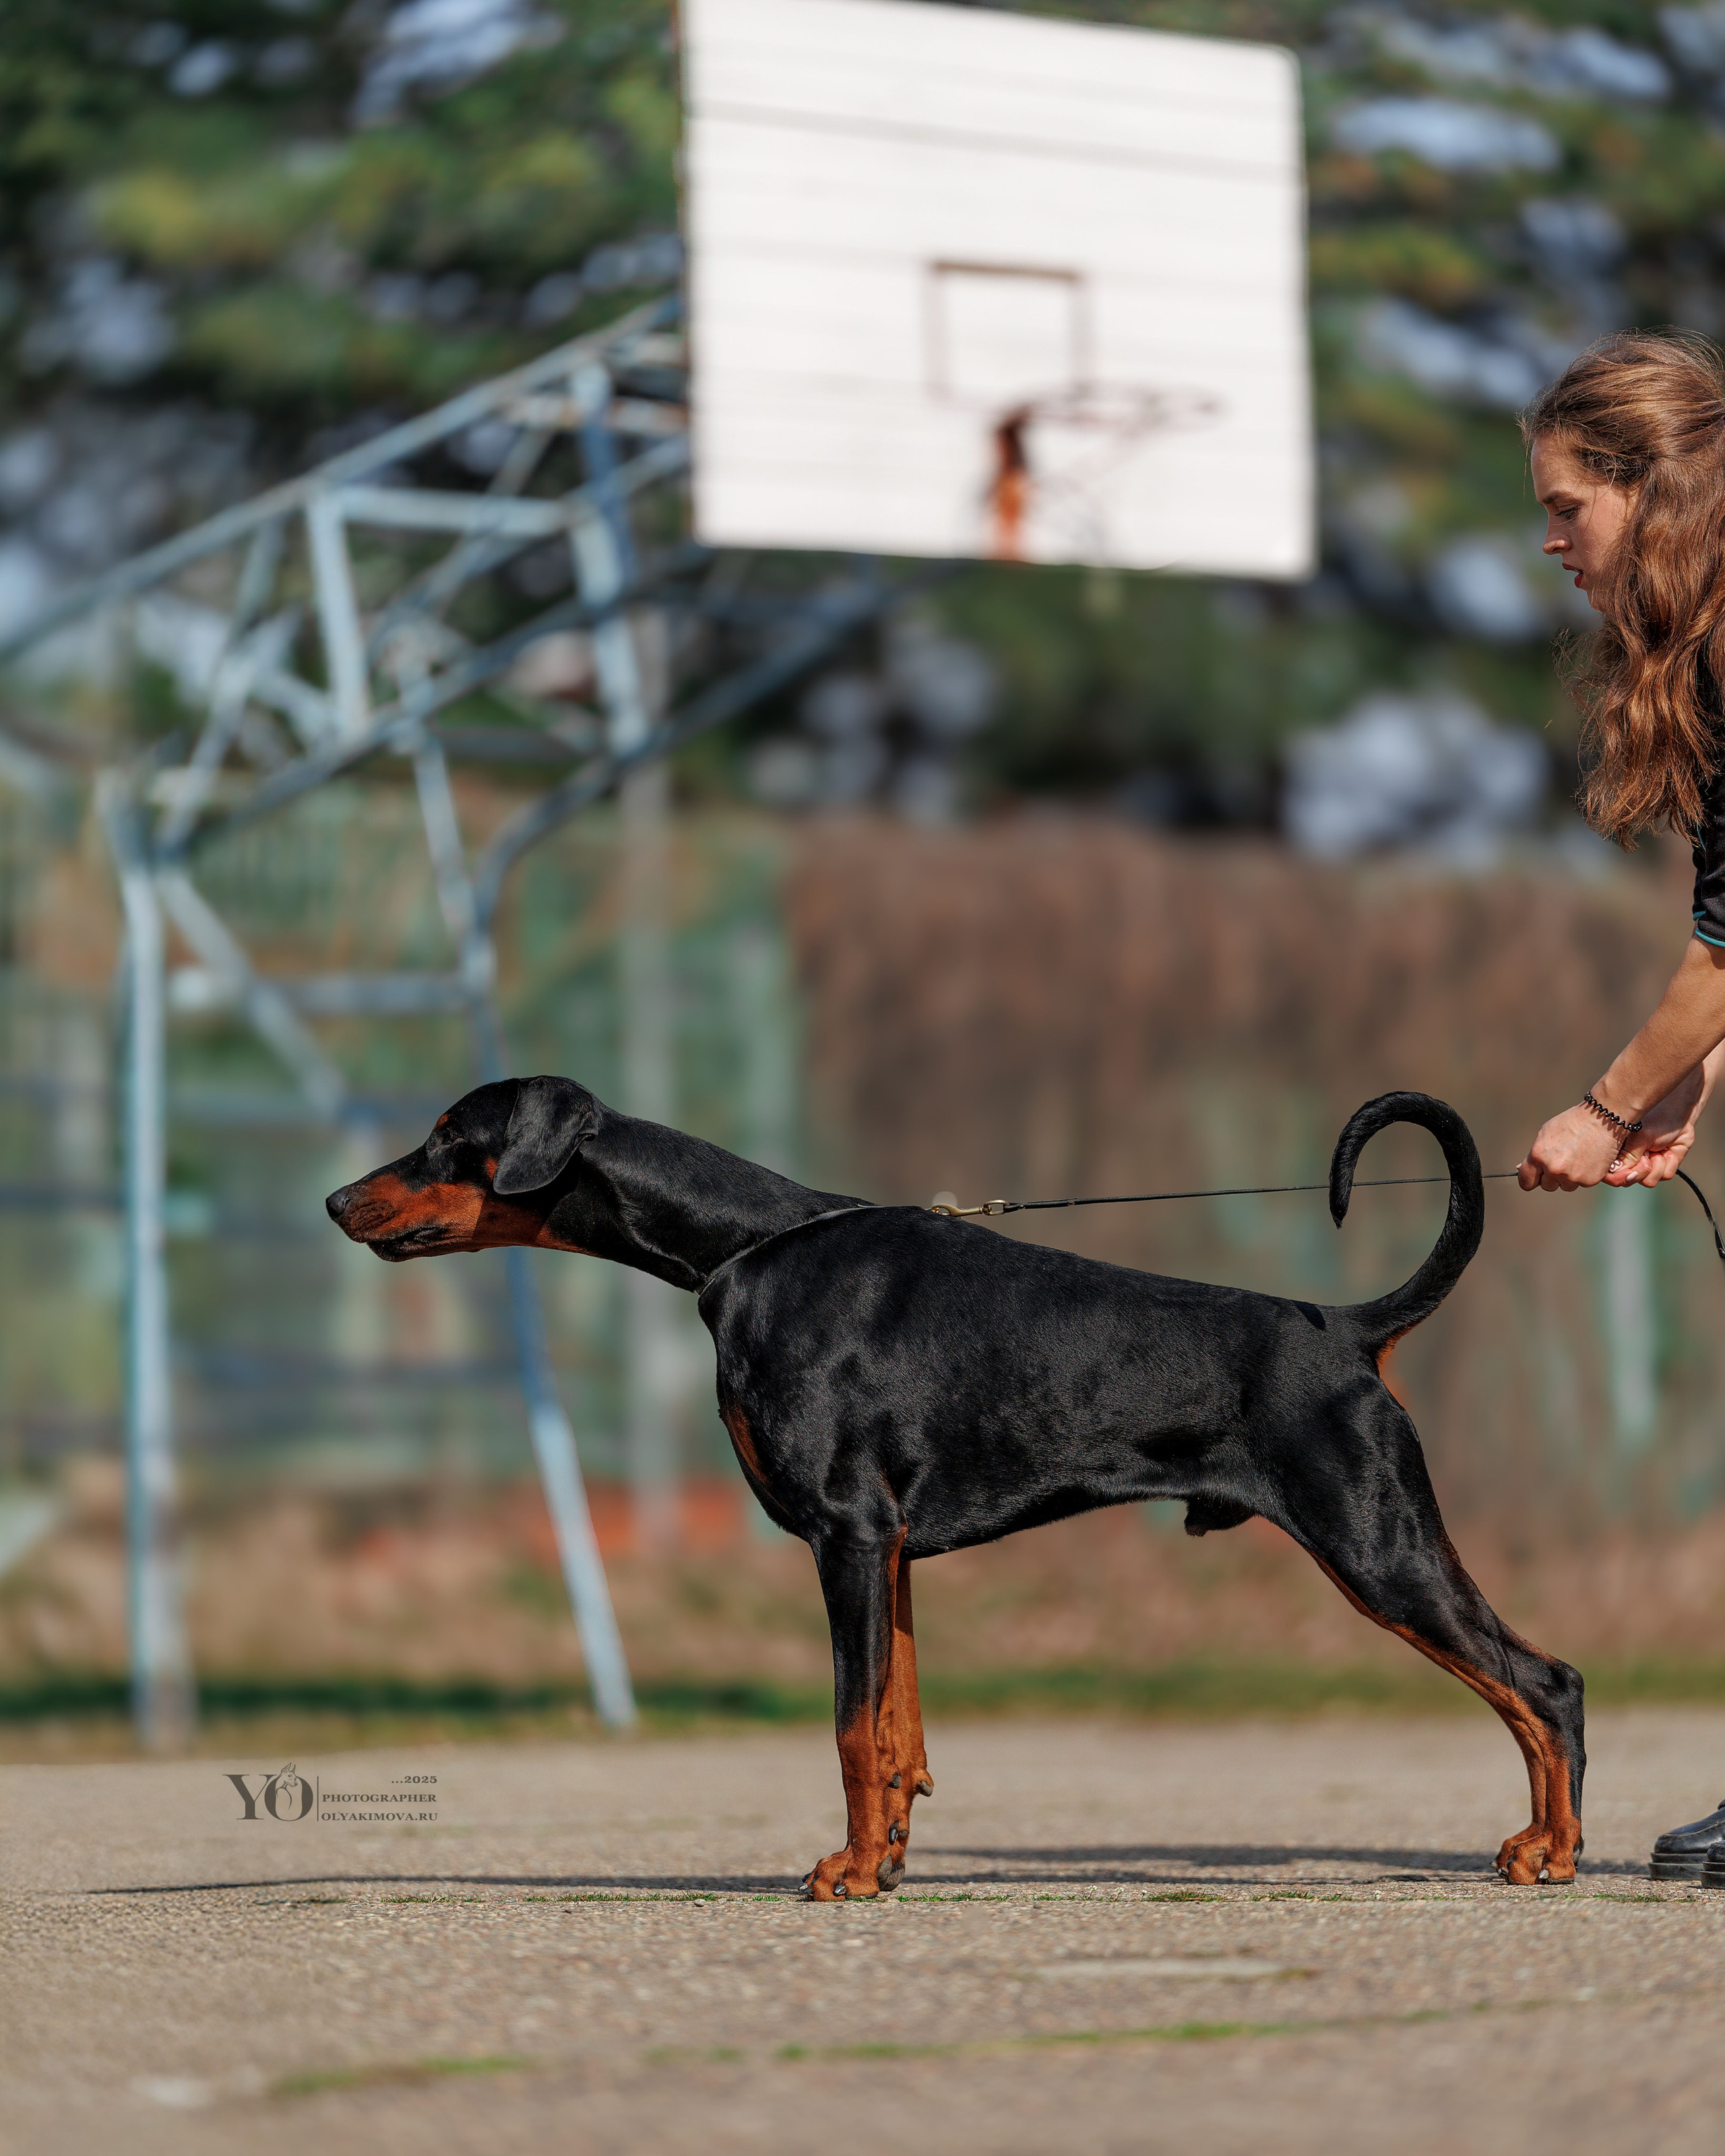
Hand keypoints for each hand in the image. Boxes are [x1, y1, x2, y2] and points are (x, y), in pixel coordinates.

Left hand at [1519, 1103, 1628, 1191]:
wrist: (1602, 1119)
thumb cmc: (1573, 1122)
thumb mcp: (1546, 1133)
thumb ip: (1535, 1154)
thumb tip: (1522, 1169)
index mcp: (1539, 1156)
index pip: (1526, 1181)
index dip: (1530, 1179)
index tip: (1534, 1178)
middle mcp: (1554, 1169)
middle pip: (1547, 1186)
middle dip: (1552, 1177)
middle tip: (1563, 1160)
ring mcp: (1572, 1177)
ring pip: (1565, 1186)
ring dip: (1569, 1177)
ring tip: (1577, 1157)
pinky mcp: (1589, 1181)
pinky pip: (1582, 1184)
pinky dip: (1584, 1175)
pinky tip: (1588, 1159)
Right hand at [1610, 1065, 1706, 1185]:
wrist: (1681, 1111)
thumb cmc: (1657, 1116)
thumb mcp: (1639, 1136)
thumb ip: (1627, 1156)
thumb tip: (1614, 1173)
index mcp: (1616, 1150)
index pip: (1609, 1173)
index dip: (1617, 1177)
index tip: (1629, 1173)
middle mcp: (1630, 1159)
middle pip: (1628, 1181)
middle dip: (1640, 1171)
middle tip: (1647, 1157)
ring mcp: (1647, 1164)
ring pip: (1648, 1181)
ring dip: (1657, 1165)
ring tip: (1659, 1148)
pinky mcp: (1664, 1165)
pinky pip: (1665, 1175)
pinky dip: (1670, 1163)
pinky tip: (1669, 1150)